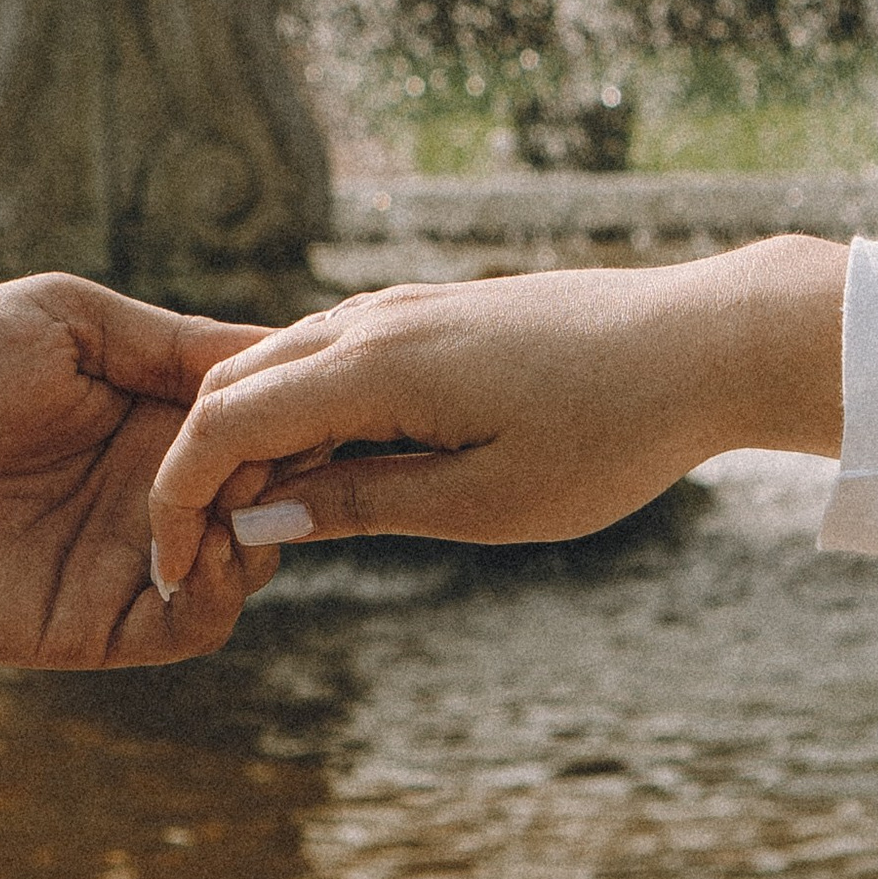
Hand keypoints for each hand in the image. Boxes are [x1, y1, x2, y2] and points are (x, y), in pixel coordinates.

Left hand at [0, 273, 269, 667]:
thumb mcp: (67, 322)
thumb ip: (170, 342)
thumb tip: (278, 343)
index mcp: (149, 410)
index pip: (259, 417)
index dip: (294, 406)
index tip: (310, 390)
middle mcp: (149, 486)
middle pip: (269, 490)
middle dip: (288, 470)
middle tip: (274, 451)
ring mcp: (127, 557)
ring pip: (245, 562)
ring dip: (259, 529)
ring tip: (233, 498)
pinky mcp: (96, 623)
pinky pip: (192, 623)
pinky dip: (219, 590)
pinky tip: (199, 545)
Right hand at [147, 240, 850, 594]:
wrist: (703, 341)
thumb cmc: (605, 433)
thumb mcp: (482, 501)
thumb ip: (361, 505)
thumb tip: (258, 521)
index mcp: (372, 366)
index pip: (225, 423)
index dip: (181, 498)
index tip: (175, 571)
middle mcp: (372, 320)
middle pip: (235, 386)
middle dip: (201, 471)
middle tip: (205, 558)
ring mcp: (402, 307)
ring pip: (281, 366)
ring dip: (253, 442)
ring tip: (265, 528)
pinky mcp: (433, 312)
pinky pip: (331, 355)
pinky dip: (302, 413)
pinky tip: (328, 471)